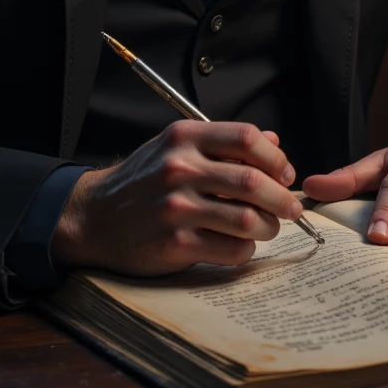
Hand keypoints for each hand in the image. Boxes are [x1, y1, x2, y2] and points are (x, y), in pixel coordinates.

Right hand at [50, 121, 301, 274]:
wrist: (96, 217)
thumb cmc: (143, 180)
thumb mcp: (176, 147)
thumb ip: (223, 143)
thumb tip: (274, 142)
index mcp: (183, 137)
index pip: (246, 137)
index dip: (275, 157)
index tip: (285, 172)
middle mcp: (179, 168)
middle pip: (252, 181)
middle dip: (282, 197)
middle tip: (291, 208)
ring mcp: (176, 208)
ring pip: (247, 219)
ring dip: (268, 226)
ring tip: (268, 228)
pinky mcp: (175, 245)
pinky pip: (231, 249)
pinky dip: (246, 249)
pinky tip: (241, 245)